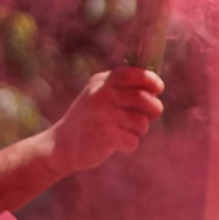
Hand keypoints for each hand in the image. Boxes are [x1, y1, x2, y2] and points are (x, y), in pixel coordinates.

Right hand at [47, 68, 164, 175]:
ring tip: (122, 131)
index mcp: (101, 82)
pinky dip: (128, 145)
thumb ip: (120, 89)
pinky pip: (133, 140)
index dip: (151, 80)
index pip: (133, 74)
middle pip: (144, 99)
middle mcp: (102, 96)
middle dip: (154, 109)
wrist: (60, 145)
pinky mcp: (107, 136)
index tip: (158, 88)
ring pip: (142, 122)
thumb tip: (154, 89)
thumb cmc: (87, 120)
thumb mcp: (97, 96)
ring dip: (139, 130)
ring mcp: (104, 116)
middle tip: (152, 115)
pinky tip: (115, 144)